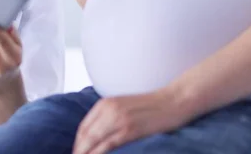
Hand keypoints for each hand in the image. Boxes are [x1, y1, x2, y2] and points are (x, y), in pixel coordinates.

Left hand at [73, 89, 192, 153]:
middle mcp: (108, 109)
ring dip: (85, 153)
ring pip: (93, 141)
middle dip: (79, 150)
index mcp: (105, 103)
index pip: (83, 127)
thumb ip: (109, 117)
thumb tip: (97, 136)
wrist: (173, 101)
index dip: (78, 143)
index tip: (77, 153)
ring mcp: (119, 119)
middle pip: (85, 135)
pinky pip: (108, 145)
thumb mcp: (124, 107)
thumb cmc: (151, 106)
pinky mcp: (130, 129)